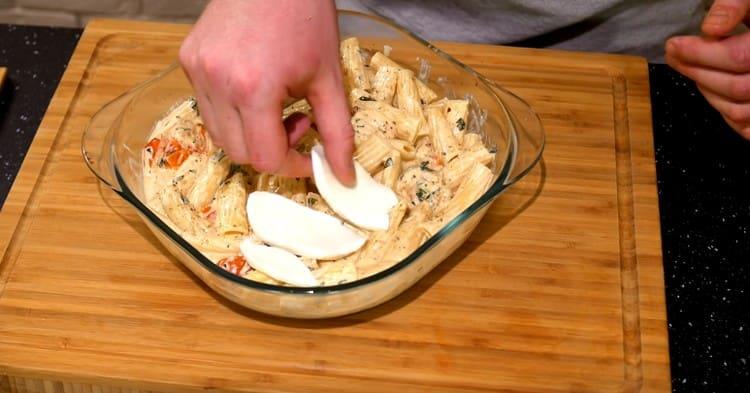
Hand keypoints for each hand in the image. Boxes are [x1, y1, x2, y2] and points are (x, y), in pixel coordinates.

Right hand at [179, 0, 355, 183]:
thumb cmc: (306, 17)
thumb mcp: (329, 78)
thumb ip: (338, 132)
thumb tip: (344, 177)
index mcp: (253, 89)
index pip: (264, 157)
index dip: (291, 165)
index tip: (310, 155)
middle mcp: (216, 82)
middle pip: (237, 153)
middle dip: (271, 149)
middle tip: (297, 120)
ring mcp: (197, 70)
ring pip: (218, 133)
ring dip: (250, 133)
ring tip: (276, 103)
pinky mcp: (188, 59)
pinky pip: (206, 105)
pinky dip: (231, 110)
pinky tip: (255, 85)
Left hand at [665, 0, 749, 139]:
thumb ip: (736, 4)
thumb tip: (711, 29)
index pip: (740, 57)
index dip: (701, 53)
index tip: (674, 45)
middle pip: (738, 87)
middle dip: (698, 73)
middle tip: (675, 57)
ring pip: (740, 111)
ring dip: (708, 92)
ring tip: (693, 71)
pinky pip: (747, 128)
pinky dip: (727, 114)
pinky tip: (714, 91)